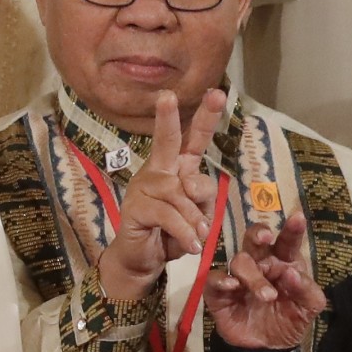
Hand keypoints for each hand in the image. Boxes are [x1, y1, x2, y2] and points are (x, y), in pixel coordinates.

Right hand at [98, 89, 225, 299]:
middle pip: (166, 141)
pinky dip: (184, 232)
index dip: (205, 117)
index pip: (193, 140)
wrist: (144, 259)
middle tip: (168, 96)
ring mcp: (144, 187)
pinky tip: (192, 245)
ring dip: (194, 219)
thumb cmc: (172, 233)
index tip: (217, 92)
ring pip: (179, 194)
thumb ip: (201, 198)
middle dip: (168, 118)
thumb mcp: (197, 215)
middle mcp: (159, 171)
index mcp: (176, 168)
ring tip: (198, 236)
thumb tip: (190, 188)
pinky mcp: (135, 208)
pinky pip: (169, 216)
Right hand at [206, 212, 326, 349]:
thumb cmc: (287, 320)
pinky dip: (222, 279)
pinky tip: (232, 286)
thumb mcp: (308, 308)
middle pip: (254, 239)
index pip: (287, 242)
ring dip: (253, 276)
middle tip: (265, 239)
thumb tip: (291, 272)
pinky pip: (214, 278)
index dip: (292, 230)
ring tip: (267, 296)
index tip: (297, 218)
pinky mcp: (218, 291)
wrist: (265, 349)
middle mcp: (260, 263)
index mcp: (283, 262)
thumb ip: (307, 290)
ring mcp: (237, 275)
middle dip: (258, 234)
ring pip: (240, 261)